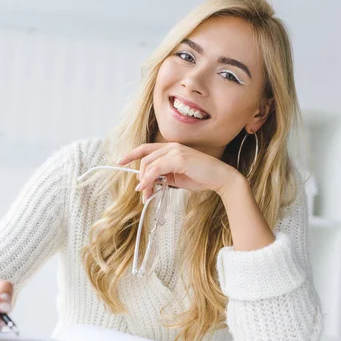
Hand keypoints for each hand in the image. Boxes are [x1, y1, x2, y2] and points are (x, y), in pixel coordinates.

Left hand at [117, 142, 241, 201]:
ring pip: (149, 164)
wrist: (220, 178)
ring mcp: (175, 151)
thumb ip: (162, 176)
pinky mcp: (179, 158)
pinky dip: (148, 178)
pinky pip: (156, 168)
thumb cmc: (200, 177)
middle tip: (141, 192)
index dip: (131, 154)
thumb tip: (147, 183)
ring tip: (145, 194)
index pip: (146, 148)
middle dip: (139, 176)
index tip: (120, 161)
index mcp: (171, 148)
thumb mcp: (176, 177)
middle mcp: (172, 146)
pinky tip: (146, 187)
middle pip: (145, 158)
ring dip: (143, 181)